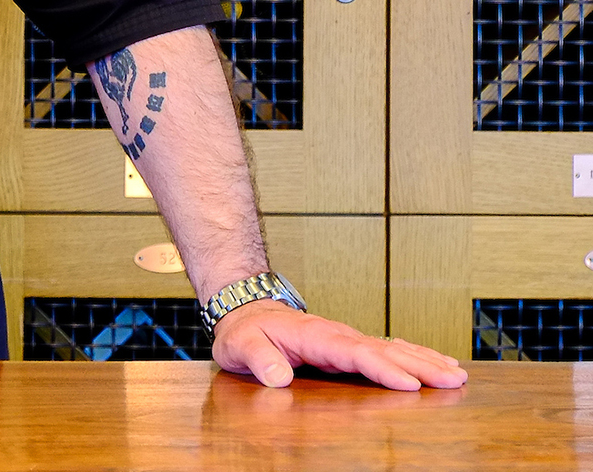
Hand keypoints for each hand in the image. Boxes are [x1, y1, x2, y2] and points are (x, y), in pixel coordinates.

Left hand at [211, 300, 467, 391]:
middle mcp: (337, 335)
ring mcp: (346, 339)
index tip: (410, 383)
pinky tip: (434, 363)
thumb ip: (259, 360)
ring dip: (424, 360)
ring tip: (456, 374)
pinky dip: (413, 355)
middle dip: (420, 365)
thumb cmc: (244, 333)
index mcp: (314, 336)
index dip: (382, 368)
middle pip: (384, 350)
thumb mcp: (240, 346)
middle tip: (454, 380)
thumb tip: (279, 377)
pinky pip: (386, 349)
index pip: (354, 352)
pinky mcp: (349, 346)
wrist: (246, 314)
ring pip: (392, 348)